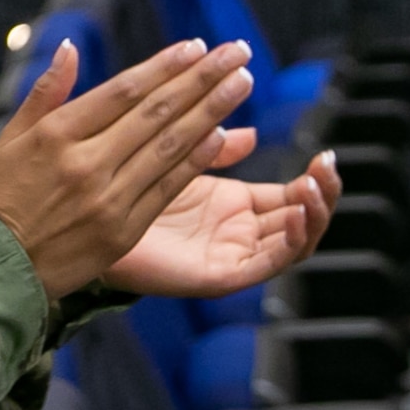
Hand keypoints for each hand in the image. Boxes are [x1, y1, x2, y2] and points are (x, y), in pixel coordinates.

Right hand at [0, 36, 256, 301]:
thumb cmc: (0, 196)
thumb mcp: (10, 138)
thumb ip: (45, 92)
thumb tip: (70, 48)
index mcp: (57, 135)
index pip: (123, 91)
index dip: (164, 66)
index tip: (197, 46)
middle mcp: (86, 163)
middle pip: (156, 113)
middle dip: (201, 79)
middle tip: (237, 53)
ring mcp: (108, 198)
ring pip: (170, 146)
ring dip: (211, 112)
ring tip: (240, 84)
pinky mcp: (123, 230)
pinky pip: (167, 188)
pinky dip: (196, 160)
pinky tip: (223, 137)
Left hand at [106, 148, 340, 297]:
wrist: (81, 221)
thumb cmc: (121, 187)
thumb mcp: (178, 156)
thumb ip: (214, 148)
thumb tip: (251, 134)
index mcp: (233, 204)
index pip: (290, 195)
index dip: (313, 179)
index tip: (325, 155)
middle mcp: (237, 231)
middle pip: (300, 219)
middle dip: (322, 195)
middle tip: (328, 167)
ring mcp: (230, 254)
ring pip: (292, 243)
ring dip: (313, 216)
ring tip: (315, 186)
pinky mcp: (218, 275)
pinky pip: (265, 264)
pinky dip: (289, 243)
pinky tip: (296, 216)